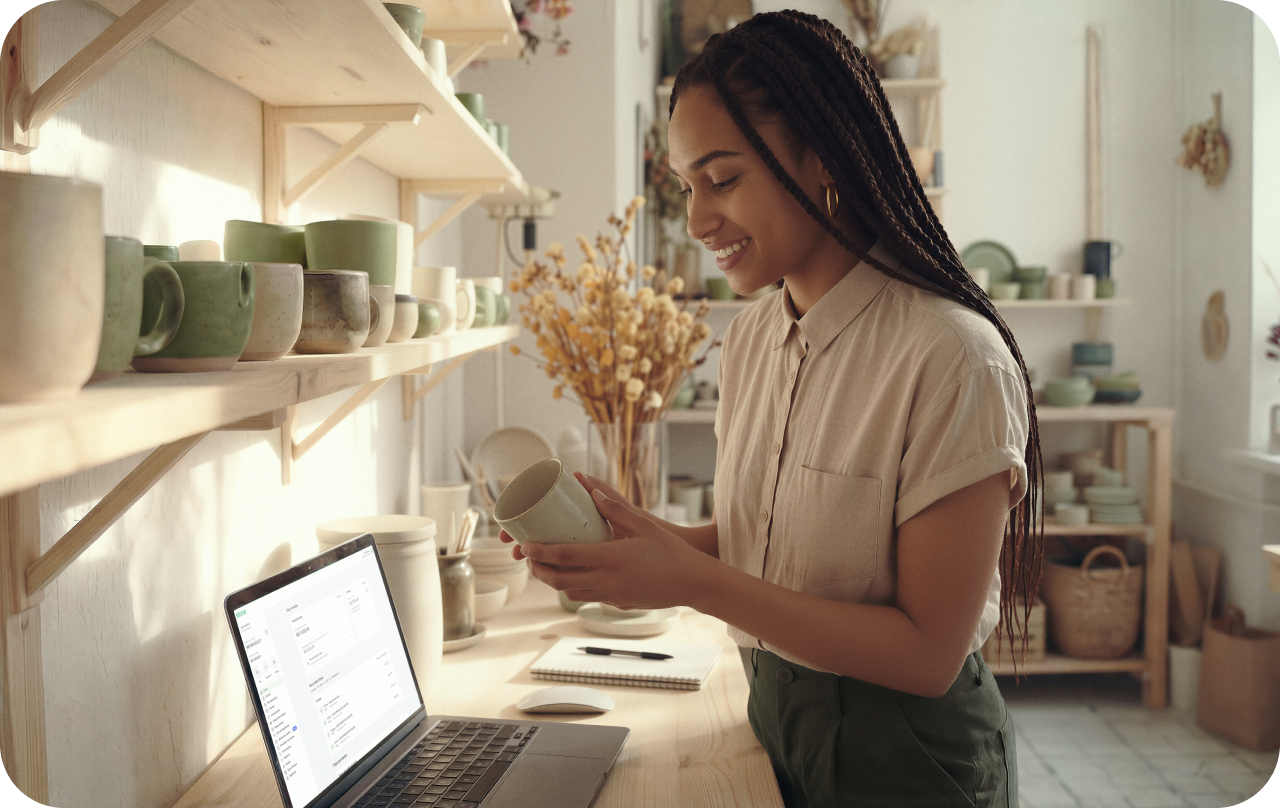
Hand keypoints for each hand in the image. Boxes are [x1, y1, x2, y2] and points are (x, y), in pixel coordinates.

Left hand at [514, 477, 712, 609]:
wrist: (693, 583)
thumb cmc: (672, 551)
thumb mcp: (644, 525)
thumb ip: (616, 509)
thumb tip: (593, 490)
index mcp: (611, 559)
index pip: (566, 558)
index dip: (541, 553)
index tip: (525, 546)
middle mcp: (607, 581)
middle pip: (560, 580)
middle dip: (539, 570)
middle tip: (529, 557)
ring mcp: (611, 596)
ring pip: (570, 592)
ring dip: (553, 581)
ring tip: (545, 566)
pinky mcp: (618, 603)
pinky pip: (587, 597)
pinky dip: (573, 588)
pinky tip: (573, 576)